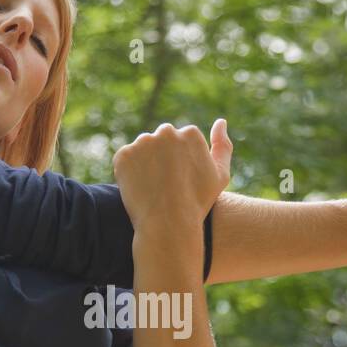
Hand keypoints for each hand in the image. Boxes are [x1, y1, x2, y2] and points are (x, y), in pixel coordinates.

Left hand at [113, 118, 232, 231]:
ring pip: (142, 148)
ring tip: (152, 187)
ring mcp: (143, 142)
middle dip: (162, 156)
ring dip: (144, 162)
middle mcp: (166, 132)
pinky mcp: (124, 155)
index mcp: (190, 133)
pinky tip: (139, 188)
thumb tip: (221, 121)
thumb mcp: (220, 175)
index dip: (181, 161)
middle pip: (161, 139)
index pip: (182, 139)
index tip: (181, 179)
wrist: (169, 224)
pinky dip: (129, 172)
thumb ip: (222, 146)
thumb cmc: (198, 202)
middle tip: (165, 183)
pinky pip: (125, 160)